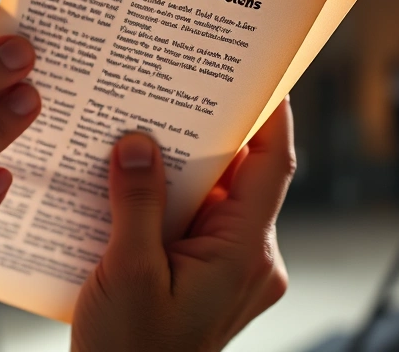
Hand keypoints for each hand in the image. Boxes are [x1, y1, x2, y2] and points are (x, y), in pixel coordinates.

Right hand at [72, 98, 295, 350]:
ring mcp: (233, 271)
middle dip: (208, 136)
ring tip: (145, 129)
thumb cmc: (128, 347)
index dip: (271, 117)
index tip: (259, 74)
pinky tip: (134, 182)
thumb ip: (136, 202)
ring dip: (183, 168)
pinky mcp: (211, 277)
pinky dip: (172, 198)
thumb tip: (139, 141)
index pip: (271, 168)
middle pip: (242, 179)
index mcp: (243, 256)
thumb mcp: (126, 270)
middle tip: (175, 90)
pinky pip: (198, 222)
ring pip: (216, 200)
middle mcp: (250, 260)